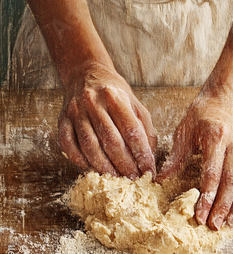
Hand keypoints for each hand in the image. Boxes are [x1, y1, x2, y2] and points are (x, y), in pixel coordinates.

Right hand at [58, 62, 156, 177]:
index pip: (132, 130)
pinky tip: (91, 169)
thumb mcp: (135, 104)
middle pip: (110, 140)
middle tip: (133, 179)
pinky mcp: (62, 120)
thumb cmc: (115, 94)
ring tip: (115, 178)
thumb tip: (149, 158)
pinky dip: (79, 160)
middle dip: (124, 164)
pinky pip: (68, 145)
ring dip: (103, 166)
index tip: (148, 170)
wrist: (85, 74)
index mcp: (115, 97)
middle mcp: (93, 103)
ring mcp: (75, 112)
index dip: (142, 154)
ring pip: (89, 145)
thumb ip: (144, 129)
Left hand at [158, 89, 232, 229]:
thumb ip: (176, 157)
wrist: (224, 99)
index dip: (207, 196)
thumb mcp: (184, 130)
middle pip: (231, 181)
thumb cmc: (201, 115)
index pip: (213, 173)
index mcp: (216, 137)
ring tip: (231, 225)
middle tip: (214, 226)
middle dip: (223, 206)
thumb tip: (159, 180)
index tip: (199, 215)